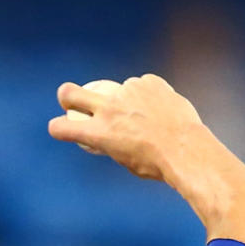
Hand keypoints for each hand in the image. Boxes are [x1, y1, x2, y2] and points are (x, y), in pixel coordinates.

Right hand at [47, 74, 210, 182]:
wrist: (187, 149)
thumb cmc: (155, 163)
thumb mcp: (123, 159)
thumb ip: (108, 142)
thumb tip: (104, 135)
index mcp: (98, 133)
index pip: (60, 127)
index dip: (57, 128)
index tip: (62, 129)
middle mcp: (108, 109)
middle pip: (69, 93)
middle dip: (66, 96)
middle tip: (71, 100)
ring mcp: (128, 92)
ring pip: (114, 90)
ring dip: (122, 100)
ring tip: (144, 117)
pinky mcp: (147, 82)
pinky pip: (140, 85)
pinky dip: (145, 95)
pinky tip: (158, 109)